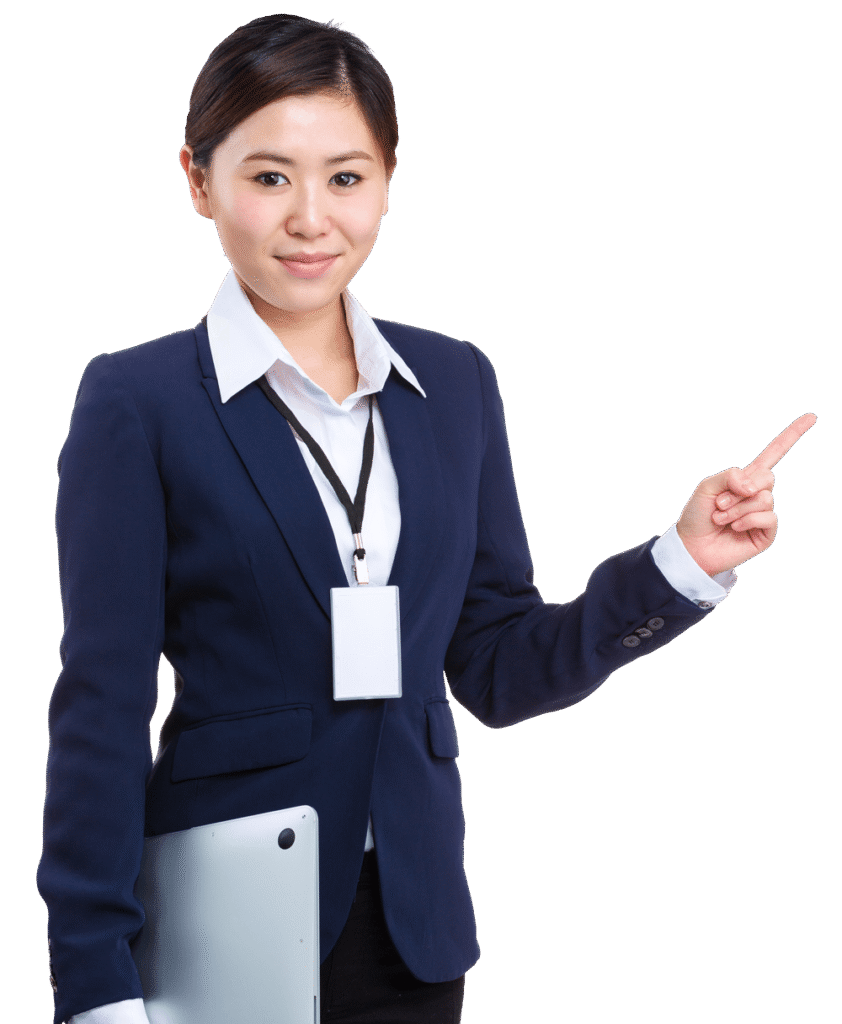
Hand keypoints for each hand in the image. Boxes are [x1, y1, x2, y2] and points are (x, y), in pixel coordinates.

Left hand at [675, 412, 816, 577]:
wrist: (692, 547)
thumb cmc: (697, 517)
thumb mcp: (708, 487)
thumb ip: (730, 476)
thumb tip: (754, 485)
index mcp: (745, 479)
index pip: (773, 454)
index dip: (791, 436)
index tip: (810, 418)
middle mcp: (758, 494)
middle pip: (767, 477)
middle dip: (739, 490)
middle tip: (719, 503)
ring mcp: (763, 513)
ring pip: (764, 499)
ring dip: (737, 509)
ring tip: (720, 518)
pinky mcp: (766, 532)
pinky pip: (768, 517)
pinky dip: (746, 520)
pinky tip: (734, 528)